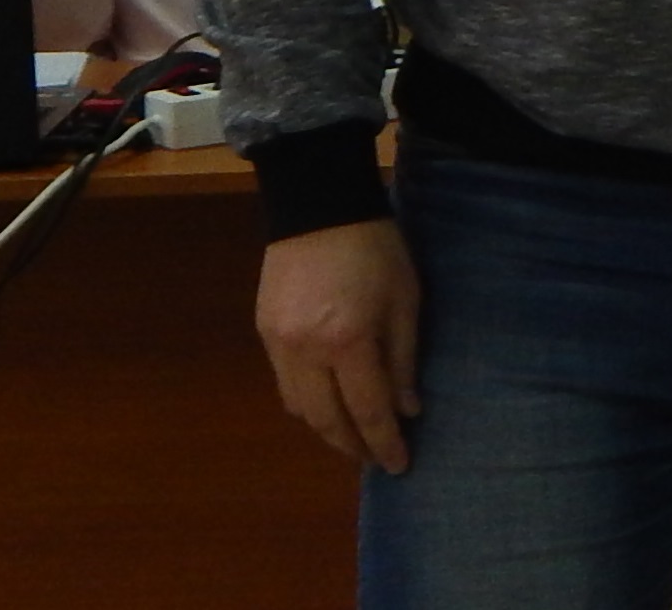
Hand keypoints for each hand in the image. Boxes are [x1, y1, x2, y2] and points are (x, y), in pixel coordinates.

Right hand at [257, 217, 423, 473]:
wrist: (319, 205)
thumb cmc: (377, 248)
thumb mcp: (406, 298)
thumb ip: (404, 358)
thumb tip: (407, 410)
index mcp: (347, 341)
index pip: (368, 410)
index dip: (385, 443)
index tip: (400, 466)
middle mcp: (305, 352)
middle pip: (327, 420)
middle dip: (354, 446)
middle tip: (377, 459)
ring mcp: (278, 344)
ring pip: (300, 409)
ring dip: (328, 430)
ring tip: (355, 437)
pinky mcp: (263, 333)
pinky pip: (284, 385)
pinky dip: (307, 404)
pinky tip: (327, 404)